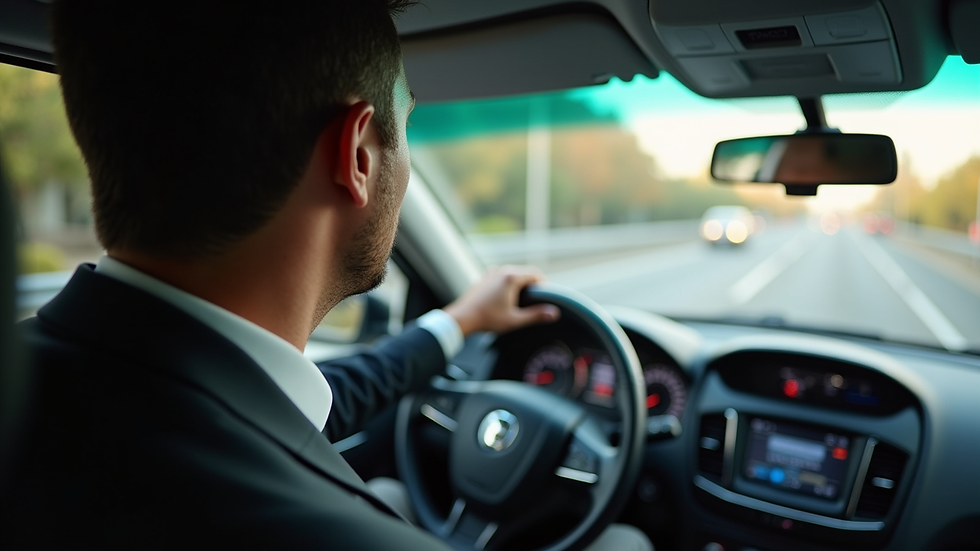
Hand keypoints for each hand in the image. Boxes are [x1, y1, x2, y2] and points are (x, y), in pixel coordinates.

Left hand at [443, 265, 560, 335]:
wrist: (462, 318)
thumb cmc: (488, 319)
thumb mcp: (514, 320)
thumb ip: (535, 315)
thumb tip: (554, 313)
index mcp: (511, 278)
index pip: (535, 273)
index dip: (543, 284)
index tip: (545, 297)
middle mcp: (502, 271)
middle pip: (524, 272)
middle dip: (532, 284)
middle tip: (535, 301)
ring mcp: (491, 273)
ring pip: (513, 273)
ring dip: (520, 283)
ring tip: (521, 300)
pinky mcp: (484, 278)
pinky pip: (502, 276)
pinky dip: (508, 283)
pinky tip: (506, 297)